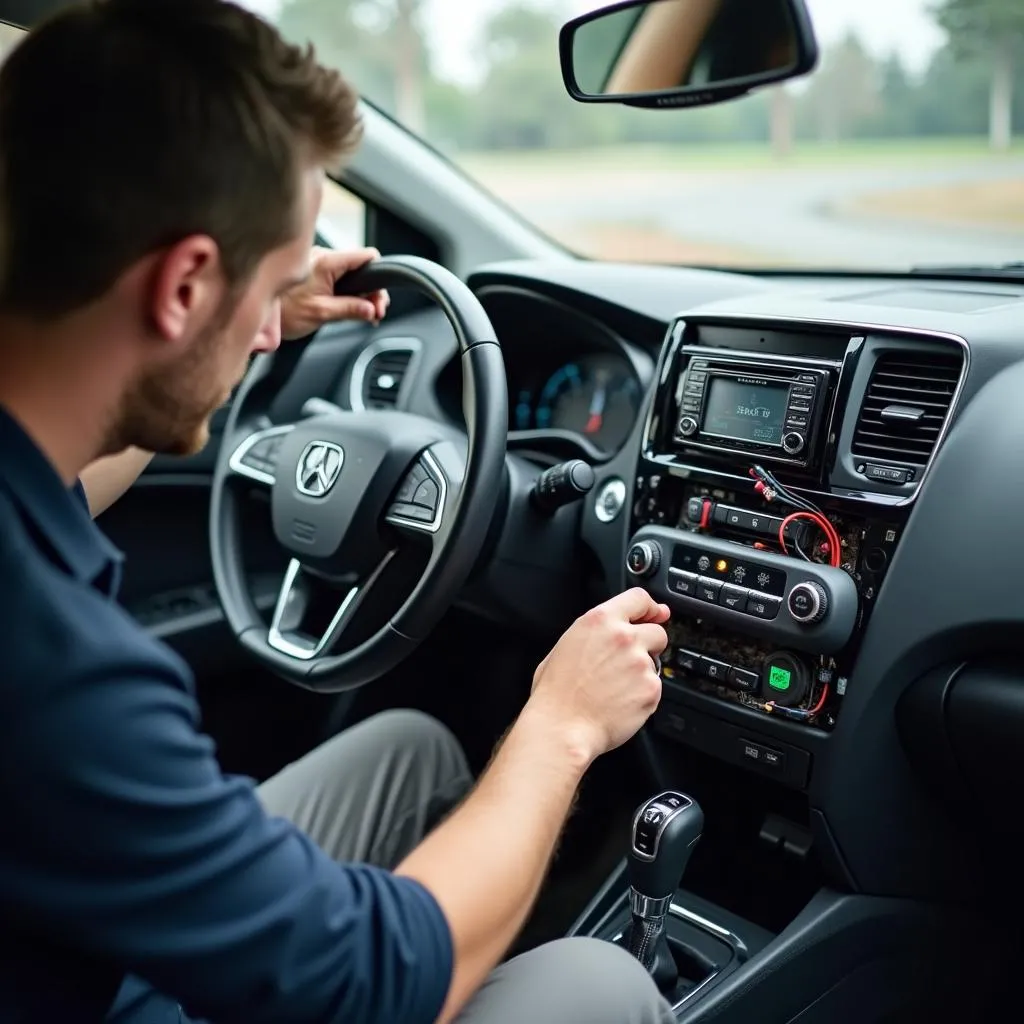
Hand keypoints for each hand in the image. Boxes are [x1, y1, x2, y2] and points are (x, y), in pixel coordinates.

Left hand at [281, 245, 389, 339]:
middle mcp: (323, 257)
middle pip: (361, 268)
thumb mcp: (321, 313)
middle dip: (371, 291)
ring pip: (350, 274)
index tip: (380, 298)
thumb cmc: (282, 311)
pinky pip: (337, 278)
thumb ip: (350, 309)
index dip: (379, 275)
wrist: (255, 313)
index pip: (366, 257)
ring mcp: (317, 264)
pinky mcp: (312, 273)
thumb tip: (371, 310)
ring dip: (360, 294)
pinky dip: (347, 292)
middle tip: (375, 314)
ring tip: (364, 314)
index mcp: (327, 262)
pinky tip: (349, 308)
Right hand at [526, 588, 669, 764]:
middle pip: (657, 631)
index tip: (656, 613)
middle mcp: (623, 637)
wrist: (562, 727)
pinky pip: (655, 687)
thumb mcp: (566, 645)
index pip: (638, 598)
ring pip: (656, 662)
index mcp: (599, 621)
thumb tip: (608, 631)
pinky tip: (621, 702)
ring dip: (643, 672)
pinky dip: (643, 695)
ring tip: (617, 688)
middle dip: (650, 644)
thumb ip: (594, 632)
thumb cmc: (556, 693)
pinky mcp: (651, 688)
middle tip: (631, 661)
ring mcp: (640, 662)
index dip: (650, 607)